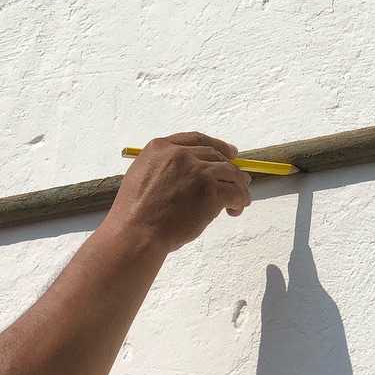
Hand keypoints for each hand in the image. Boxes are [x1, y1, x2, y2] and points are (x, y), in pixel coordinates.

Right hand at [105, 132, 251, 252]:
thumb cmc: (134, 215)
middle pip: (215, 156)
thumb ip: (164, 168)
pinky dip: (240, 199)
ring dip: (238, 186)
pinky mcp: (210, 192)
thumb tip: (190, 174)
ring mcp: (197, 172)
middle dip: (230, 168)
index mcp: (160, 148)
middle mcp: (180, 155)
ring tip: (240, 199)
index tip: (229, 153)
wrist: (136, 234)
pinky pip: (235, 192)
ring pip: (229, 173)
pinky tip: (237, 207)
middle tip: (239, 180)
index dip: (217, 146)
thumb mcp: (141, 176)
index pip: (196, 140)